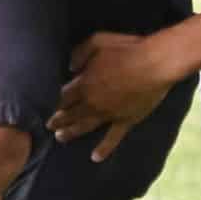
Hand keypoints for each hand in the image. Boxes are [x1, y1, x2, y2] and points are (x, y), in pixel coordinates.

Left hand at [46, 31, 175, 161]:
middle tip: (48, 126)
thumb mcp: (98, 41)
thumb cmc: (127, 49)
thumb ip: (80, 53)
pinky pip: (112, 138)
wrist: (155, 63)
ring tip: (60, 138)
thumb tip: (70, 66)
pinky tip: (95, 158)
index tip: (45, 107)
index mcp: (84, 83)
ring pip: (85, 127)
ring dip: (71, 133)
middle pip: (70, 114)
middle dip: (58, 120)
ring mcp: (109, 114)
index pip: (63, 97)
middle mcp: (93, 102)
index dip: (53, 102)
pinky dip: (104, 149)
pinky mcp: (126, 120)